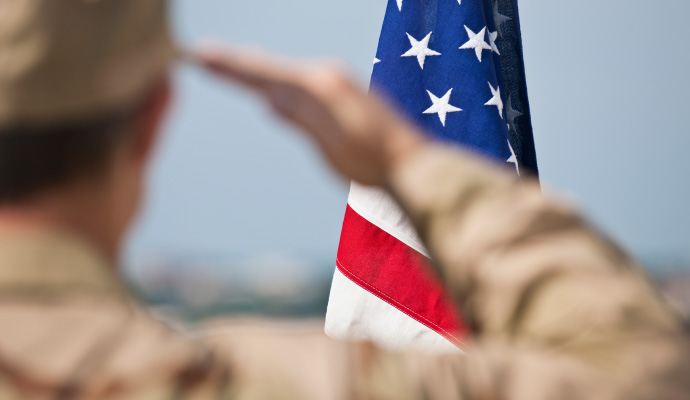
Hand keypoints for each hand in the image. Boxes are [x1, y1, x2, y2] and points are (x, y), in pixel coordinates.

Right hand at [193, 44, 426, 186]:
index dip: (233, 68)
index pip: (266, 75)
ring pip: (282, 73)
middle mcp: (327, 77)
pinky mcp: (339, 93)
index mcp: (322, 88)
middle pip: (270, 68)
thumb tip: (269, 100)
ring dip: (252, 68)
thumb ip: (302, 120)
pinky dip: (274, 78)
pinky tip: (265, 83)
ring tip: (222, 61)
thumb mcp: (334, 147)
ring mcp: (334, 82)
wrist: (410, 162)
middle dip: (235, 62)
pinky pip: (296, 81)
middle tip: (201, 53)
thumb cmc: (373, 162)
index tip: (201, 57)